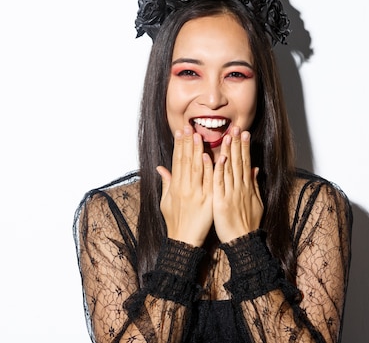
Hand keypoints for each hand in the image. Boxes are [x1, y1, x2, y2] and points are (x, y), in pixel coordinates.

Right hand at [156, 125, 213, 246]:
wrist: (184, 241)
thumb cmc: (175, 222)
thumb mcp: (166, 201)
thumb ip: (166, 183)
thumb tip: (160, 168)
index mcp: (175, 187)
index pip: (177, 161)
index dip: (178, 146)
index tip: (180, 132)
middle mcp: (184, 188)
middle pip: (185, 161)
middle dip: (187, 143)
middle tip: (189, 127)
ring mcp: (196, 194)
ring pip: (196, 168)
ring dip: (197, 151)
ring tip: (198, 135)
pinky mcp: (207, 201)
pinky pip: (208, 182)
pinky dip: (208, 169)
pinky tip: (208, 156)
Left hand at [211, 126, 263, 242]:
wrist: (243, 241)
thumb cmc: (248, 223)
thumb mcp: (256, 202)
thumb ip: (254, 185)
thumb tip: (255, 169)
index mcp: (246, 187)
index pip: (245, 162)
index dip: (244, 147)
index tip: (244, 133)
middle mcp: (240, 187)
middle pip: (238, 162)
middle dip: (237, 144)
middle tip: (237, 128)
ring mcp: (230, 193)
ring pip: (228, 169)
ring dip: (228, 151)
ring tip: (227, 136)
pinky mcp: (221, 201)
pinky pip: (218, 183)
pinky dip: (216, 170)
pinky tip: (215, 157)